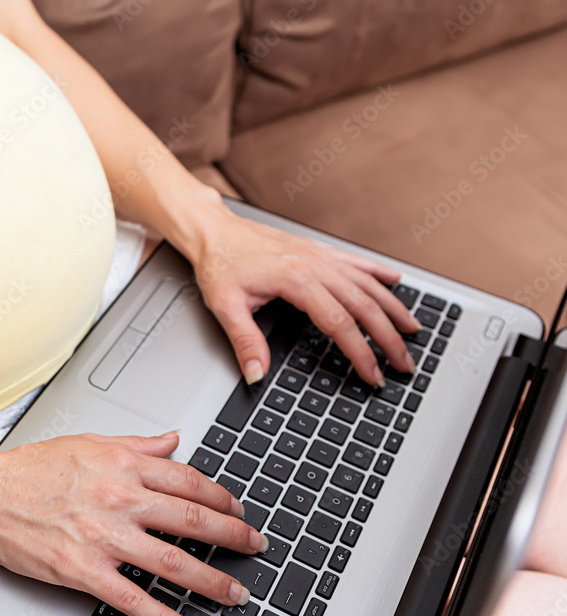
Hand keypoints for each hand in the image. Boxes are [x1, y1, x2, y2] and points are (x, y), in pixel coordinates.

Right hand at [0, 431, 262, 615]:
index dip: (221, 498)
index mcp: (125, 466)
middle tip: (255, 548)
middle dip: (233, 537)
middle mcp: (121, 499)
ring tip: (235, 593)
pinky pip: (133, 597)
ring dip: (212, 581)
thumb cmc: (32, 467)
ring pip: (173, 562)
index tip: (236, 509)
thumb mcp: (90, 442)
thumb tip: (173, 440)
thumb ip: (137, 444)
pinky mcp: (84, 570)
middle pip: (193, 520)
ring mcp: (105, 537)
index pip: (189, 481)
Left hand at [182, 196, 420, 386]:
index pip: (339, 323)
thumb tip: (256, 374)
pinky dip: (378, 272)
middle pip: (364, 305)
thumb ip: (245, 342)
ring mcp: (319, 256)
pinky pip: (355, 262)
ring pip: (367, 284)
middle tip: (404, 364)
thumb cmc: (218, 264)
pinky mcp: (316, 250)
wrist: (213, 230)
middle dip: (388, 337)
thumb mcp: (224, 307)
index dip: (361, 352)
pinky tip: (396, 280)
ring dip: (393, 307)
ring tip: (413, 330)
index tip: (374, 374)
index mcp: (296, 280)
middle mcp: (315, 265)